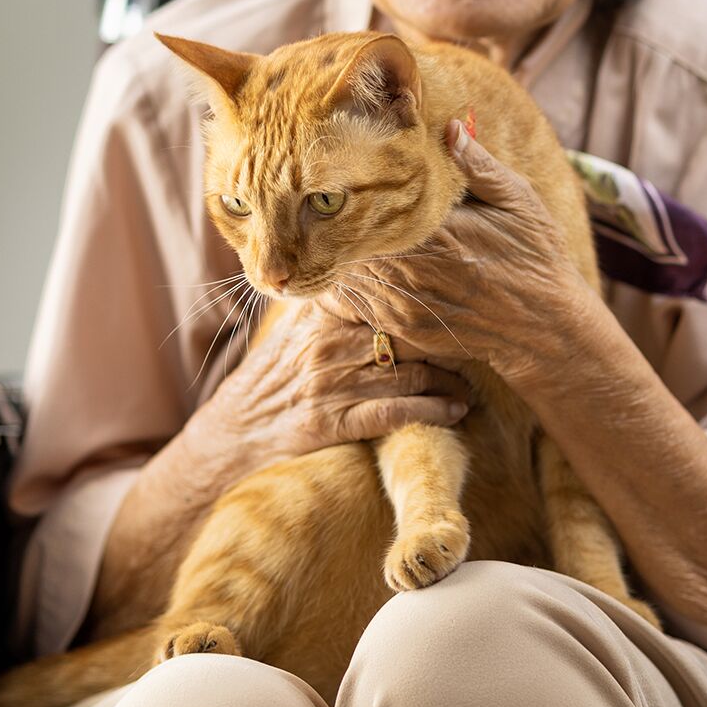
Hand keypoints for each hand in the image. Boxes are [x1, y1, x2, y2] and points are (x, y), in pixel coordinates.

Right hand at [182, 300, 473, 476]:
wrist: (231, 437)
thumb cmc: (268, 382)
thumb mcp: (290, 332)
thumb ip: (327, 305)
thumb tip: (365, 270)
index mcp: (321, 319)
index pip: (385, 300)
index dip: (425, 305)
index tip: (456, 307)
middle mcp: (328, 346)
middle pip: (406, 335)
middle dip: (447, 345)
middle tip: (476, 348)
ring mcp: (332, 385)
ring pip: (408, 373)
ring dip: (448, 381)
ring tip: (470, 386)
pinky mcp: (335, 423)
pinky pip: (395, 413)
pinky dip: (431, 413)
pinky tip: (454, 413)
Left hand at [317, 120, 595, 387]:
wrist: (546, 326)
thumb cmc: (535, 257)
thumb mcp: (518, 201)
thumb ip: (479, 165)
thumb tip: (449, 127)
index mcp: (439, 232)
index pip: (375, 208)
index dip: (355, 193)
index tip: (346, 176)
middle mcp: (416, 270)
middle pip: (353, 241)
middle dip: (338, 221)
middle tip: (324, 200)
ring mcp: (406, 305)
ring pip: (348, 273)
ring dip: (339, 252)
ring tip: (329, 230)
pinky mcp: (404, 329)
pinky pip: (358, 305)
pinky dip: (348, 283)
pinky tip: (351, 264)